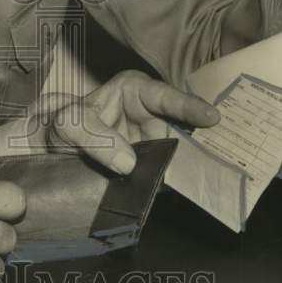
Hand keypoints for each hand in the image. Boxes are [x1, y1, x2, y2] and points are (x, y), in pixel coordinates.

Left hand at [25, 70, 219, 174]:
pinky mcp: (156, 170)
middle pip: (186, 126)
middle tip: (231, 148)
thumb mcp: (67, 124)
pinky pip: (175, 176)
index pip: (166, 96)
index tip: (211, 117)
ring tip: (223, 173)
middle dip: (207, 136)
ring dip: (200, 164)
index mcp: (135, 91)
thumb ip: (93, 136)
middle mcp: (152, 115)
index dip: (189, 106)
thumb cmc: (60, 126)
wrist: (49, 154)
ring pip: (184, 153)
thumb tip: (129, 162)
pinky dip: (186, 184)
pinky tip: (202, 191)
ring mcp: (157, 144)